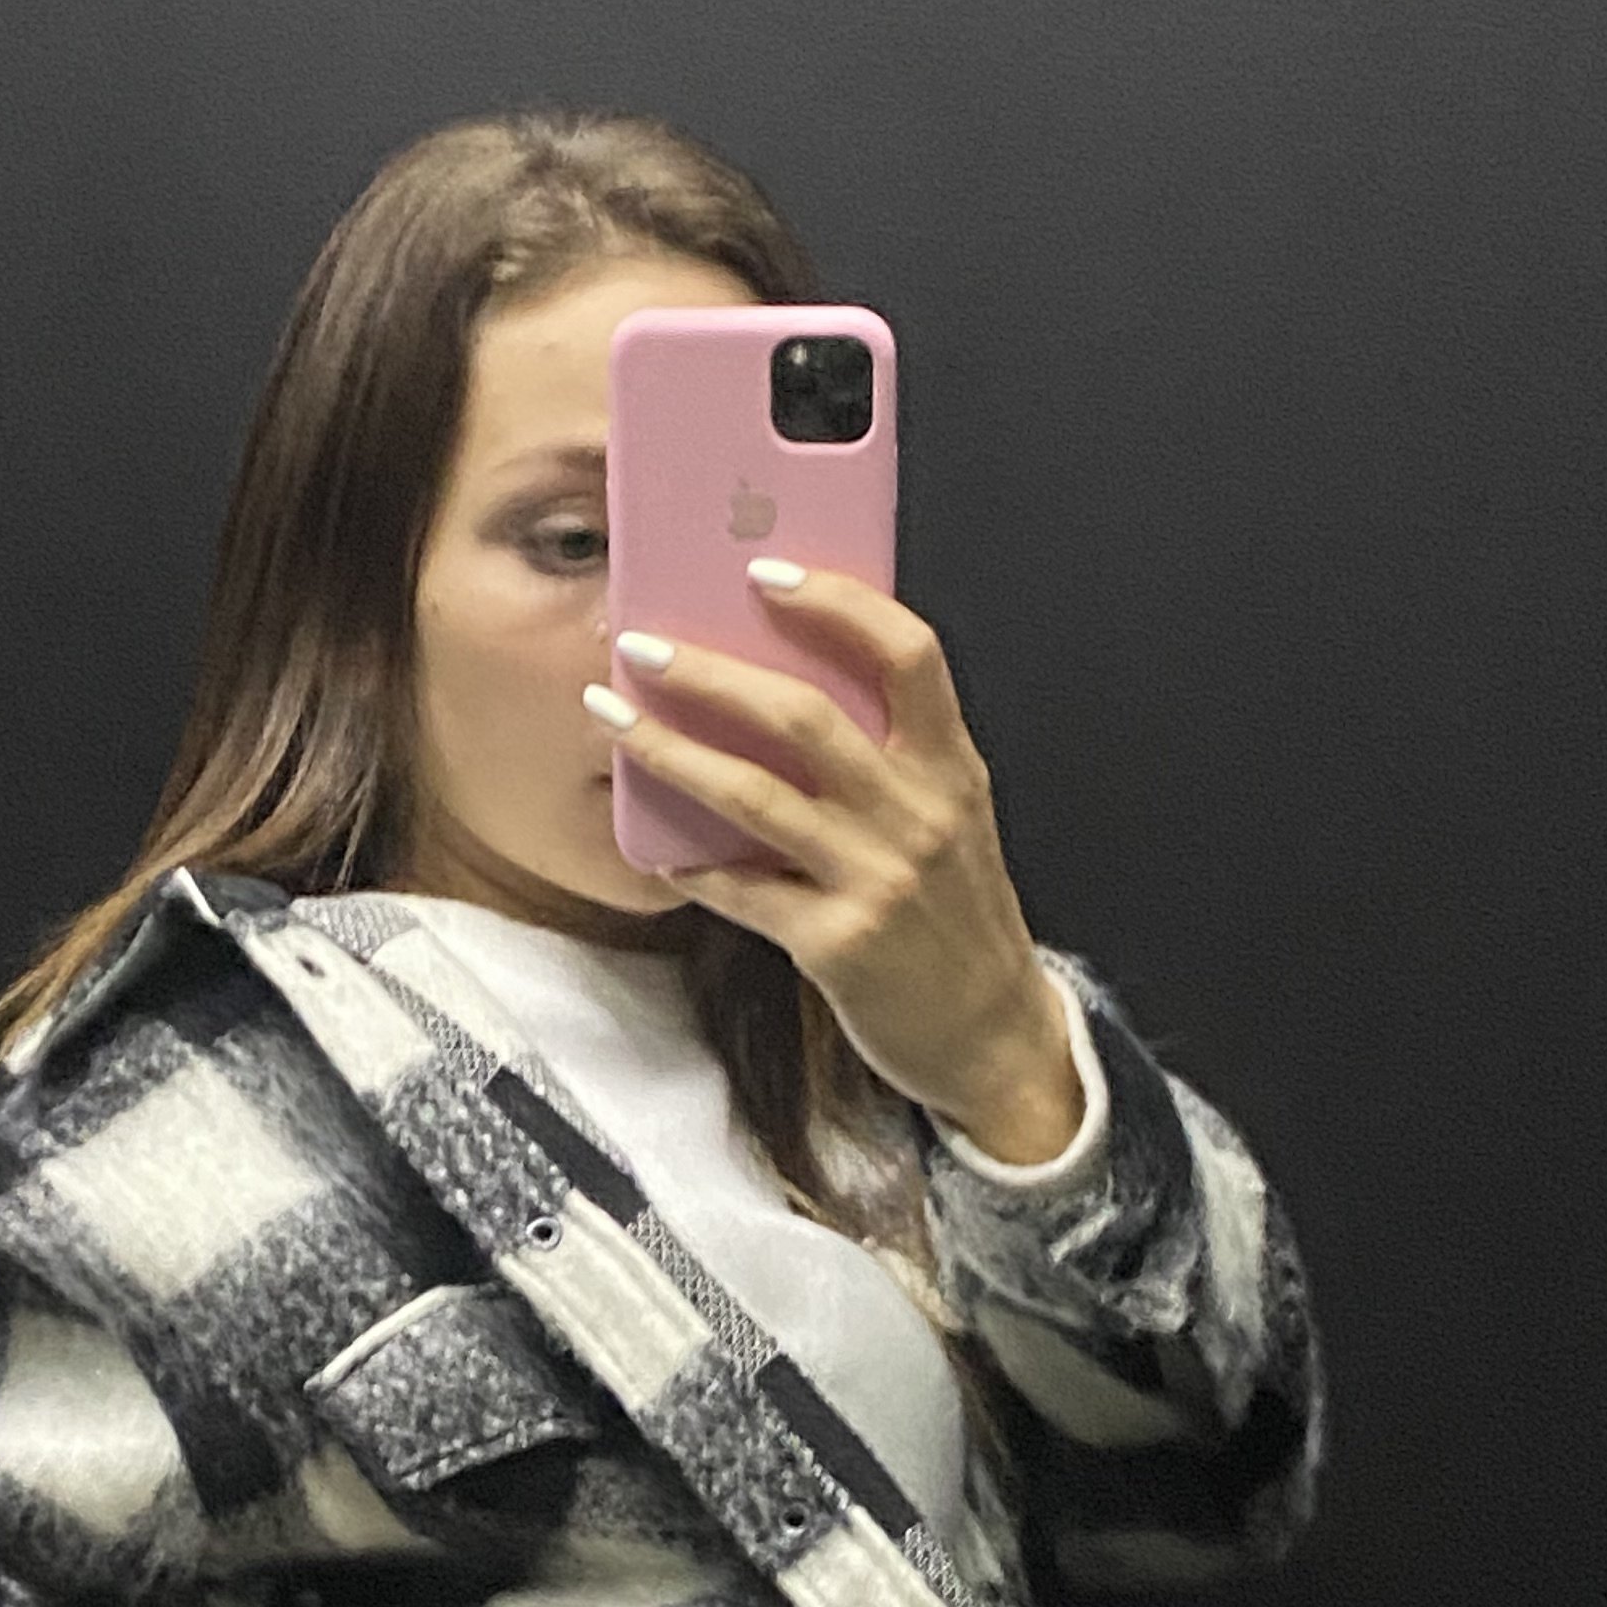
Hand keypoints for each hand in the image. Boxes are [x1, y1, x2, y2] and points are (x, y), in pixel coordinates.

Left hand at [585, 563, 1085, 1158]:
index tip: (767, 571)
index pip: (908, 654)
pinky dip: (692, 867)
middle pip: (804, 715)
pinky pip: (743, 891)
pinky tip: (657, 853)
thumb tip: (782, 686)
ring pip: (755, 795)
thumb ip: (893, 758)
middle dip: (709, 671)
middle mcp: (920, 814)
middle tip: (641, 644)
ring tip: (612, 718)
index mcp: (952, 767)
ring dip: (670, 750)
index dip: (837, 604)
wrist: (994, 1035)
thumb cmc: (958, 917)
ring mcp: (878, 879)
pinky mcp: (838, 944)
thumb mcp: (951, 820)